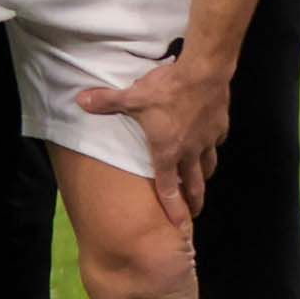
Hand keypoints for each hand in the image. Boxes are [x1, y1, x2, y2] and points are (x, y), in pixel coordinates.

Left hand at [73, 48, 235, 229]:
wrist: (203, 72)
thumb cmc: (166, 90)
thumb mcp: (131, 97)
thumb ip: (106, 102)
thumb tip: (79, 101)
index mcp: (167, 153)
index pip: (168, 189)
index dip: (173, 210)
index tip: (180, 226)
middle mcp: (189, 152)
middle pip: (195, 184)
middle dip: (195, 201)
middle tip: (194, 212)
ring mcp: (207, 140)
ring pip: (208, 166)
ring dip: (203, 177)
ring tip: (201, 181)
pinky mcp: (220, 127)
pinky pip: (215, 143)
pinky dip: (210, 148)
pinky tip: (207, 143)